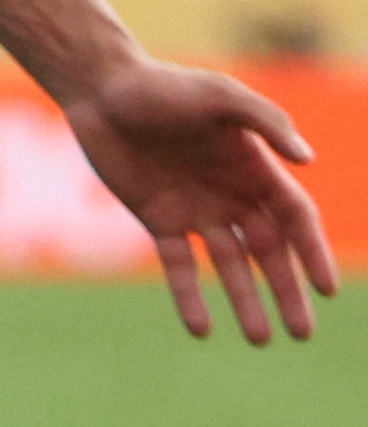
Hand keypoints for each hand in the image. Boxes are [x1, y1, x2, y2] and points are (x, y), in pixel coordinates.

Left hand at [61, 58, 339, 343]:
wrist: (100, 89)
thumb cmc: (163, 86)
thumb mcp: (219, 96)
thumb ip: (265, 122)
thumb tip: (308, 160)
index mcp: (256, 168)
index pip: (294, 219)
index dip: (312, 253)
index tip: (327, 289)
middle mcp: (232, 194)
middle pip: (268, 252)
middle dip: (286, 292)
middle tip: (301, 333)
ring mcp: (196, 209)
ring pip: (229, 266)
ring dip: (245, 302)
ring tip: (259, 340)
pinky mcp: (158, 219)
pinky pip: (179, 266)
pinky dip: (189, 297)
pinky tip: (201, 330)